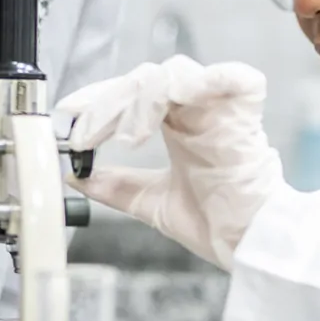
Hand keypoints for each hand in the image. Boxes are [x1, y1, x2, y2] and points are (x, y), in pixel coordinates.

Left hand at [59, 56, 286, 269]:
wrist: (250, 247)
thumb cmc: (218, 226)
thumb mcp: (153, 202)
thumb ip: (117, 186)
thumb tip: (76, 176)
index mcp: (180, 125)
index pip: (133, 92)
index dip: (98, 98)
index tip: (69, 116)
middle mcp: (199, 110)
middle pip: (146, 78)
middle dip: (108, 103)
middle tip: (86, 134)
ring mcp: (222, 107)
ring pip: (173, 74)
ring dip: (140, 100)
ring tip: (127, 137)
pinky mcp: (246, 111)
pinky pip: (227, 77)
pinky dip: (196, 83)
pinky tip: (172, 101)